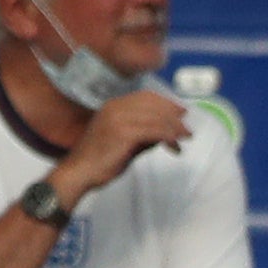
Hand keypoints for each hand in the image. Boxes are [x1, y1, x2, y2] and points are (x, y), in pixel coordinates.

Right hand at [59, 85, 197, 192]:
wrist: (80, 171)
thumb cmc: (101, 160)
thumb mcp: (126, 142)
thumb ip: (145, 135)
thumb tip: (166, 133)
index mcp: (114, 106)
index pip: (146, 97)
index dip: (166, 103)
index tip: (181, 113)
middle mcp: (116, 107)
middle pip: (153, 104)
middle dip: (174, 115)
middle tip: (188, 129)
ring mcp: (118, 118)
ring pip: (156, 117)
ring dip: (174, 127)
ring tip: (185, 138)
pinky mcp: (122, 132)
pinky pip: (153, 130)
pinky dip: (168, 136)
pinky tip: (174, 146)